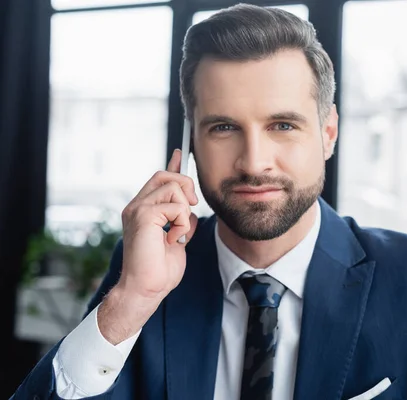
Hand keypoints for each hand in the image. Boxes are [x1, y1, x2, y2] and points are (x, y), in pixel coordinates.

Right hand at [98, 149, 198, 343]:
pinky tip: (173, 239)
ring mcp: (137, 209)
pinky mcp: (143, 215)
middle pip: (165, 176)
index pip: (159, 181)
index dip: (173, 167)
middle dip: (186, 186)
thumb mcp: (177, 242)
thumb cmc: (158, 272)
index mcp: (143, 211)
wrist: (145, 289)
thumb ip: (182, 224)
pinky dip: (182, 223)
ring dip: (185, 211)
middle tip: (192, 208)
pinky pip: (176, 206)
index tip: (181, 153)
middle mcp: (137, 206)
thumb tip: (192, 213)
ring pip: (173, 187)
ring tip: (177, 233)